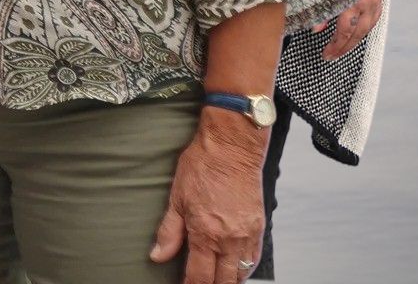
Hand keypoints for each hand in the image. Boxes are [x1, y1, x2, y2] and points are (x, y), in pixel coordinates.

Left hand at [150, 114, 267, 283]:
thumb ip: (169, 232)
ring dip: (228, 281)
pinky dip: (245, 269)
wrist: (232, 148)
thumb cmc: (202, 167)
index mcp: (206, 234)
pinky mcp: (259, 227)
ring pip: (242, 274)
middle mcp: (230, 240)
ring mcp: (248, 235)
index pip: (199, 276)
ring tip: (215, 279)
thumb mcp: (176, 198)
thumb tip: (158, 256)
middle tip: (198, 283)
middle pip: (223, 281)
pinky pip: (255, 259)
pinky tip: (234, 269)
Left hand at [317, 0, 383, 59]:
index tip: (326, 53)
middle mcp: (367, 4)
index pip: (345, 29)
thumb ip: (321, 6)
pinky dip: (361, 31)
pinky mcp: (379, 4)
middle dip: (344, 47)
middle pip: (357, 34)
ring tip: (339, 50)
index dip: (335, 44)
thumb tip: (314, 29)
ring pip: (366, 30)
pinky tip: (352, 37)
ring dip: (352, 42)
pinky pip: (371, 23)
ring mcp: (376, 4)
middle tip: (331, 56)